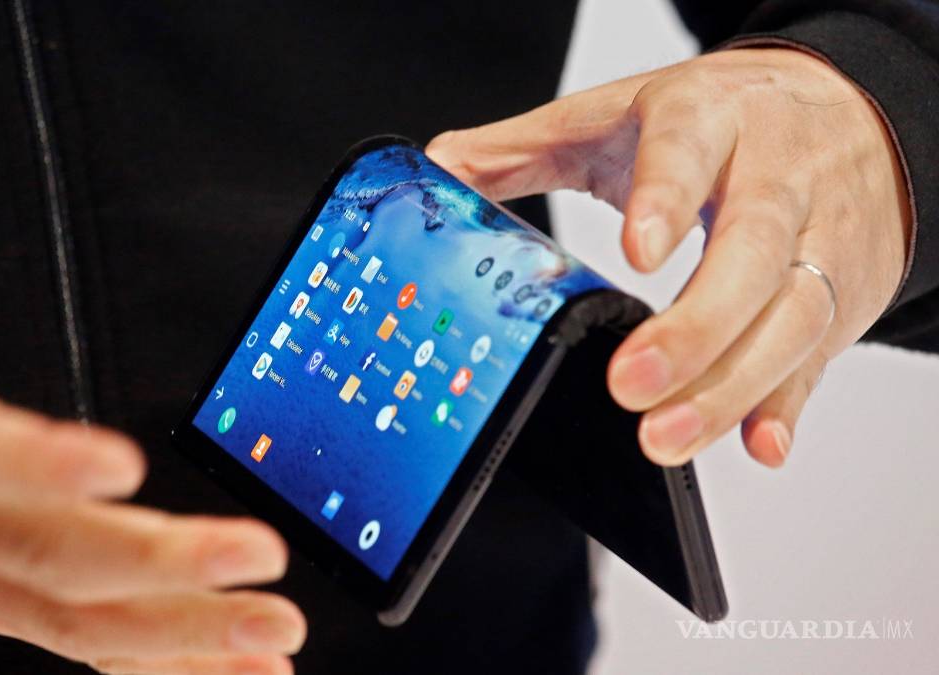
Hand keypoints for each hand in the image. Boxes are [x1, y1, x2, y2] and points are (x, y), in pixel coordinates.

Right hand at [0, 41, 303, 674]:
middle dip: (156, 565)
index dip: (35, 462)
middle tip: (255, 558)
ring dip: (180, 633)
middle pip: (46, 551)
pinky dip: (156, 662)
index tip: (116, 461)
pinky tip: (229, 671)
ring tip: (273, 635)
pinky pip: (73, 642)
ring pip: (74, 617)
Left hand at [427, 47, 909, 467]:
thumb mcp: (619, 113)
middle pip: (753, 251)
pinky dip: (787, 404)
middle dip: (695, 327)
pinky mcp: (845, 293)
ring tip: (666, 437)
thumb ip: (524, 146)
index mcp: (711, 117)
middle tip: (630, 386)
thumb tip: (437, 169)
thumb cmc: (722, 117)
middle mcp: (778, 175)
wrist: (846, 111)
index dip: (666, 199)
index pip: (690, 150)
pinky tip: (758, 443)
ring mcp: (822, 237)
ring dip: (732, 385)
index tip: (634, 253)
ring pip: (794, 314)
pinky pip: (821, 353)